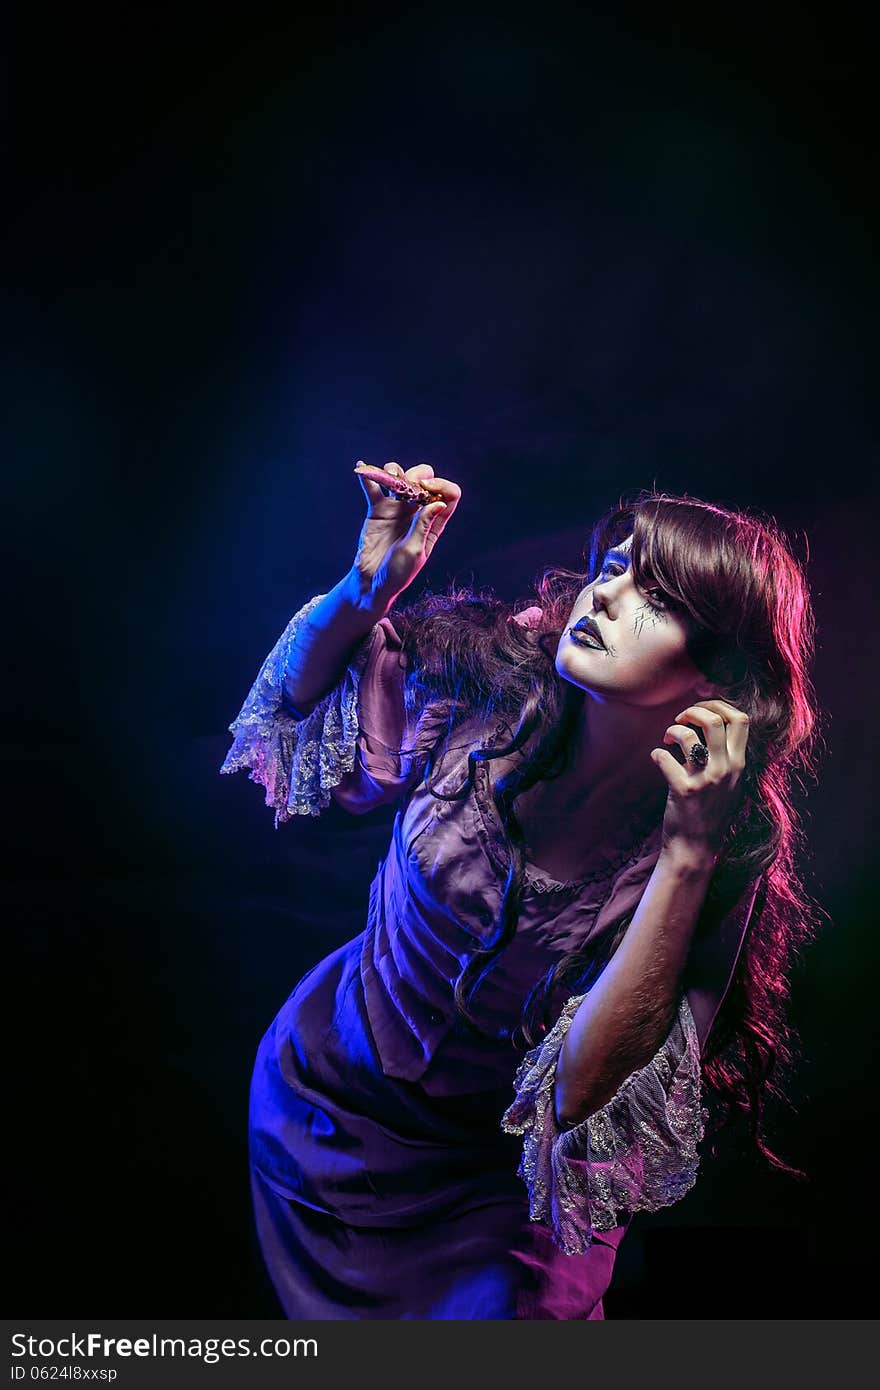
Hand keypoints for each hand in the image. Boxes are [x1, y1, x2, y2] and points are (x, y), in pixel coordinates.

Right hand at [352, 461, 460, 609]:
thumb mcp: (414, 552)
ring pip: (400, 477)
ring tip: (388, 479)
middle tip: (407, 485)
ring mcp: (397, 508)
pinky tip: (361, 467)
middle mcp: (418, 512)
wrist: (371, 583)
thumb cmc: (397, 573)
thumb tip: (438, 503)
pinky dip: (368, 476)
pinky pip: (374, 488)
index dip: (441, 486)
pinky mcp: (378, 510)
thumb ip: (423, 526)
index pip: (449, 495)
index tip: (425, 489)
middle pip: (425, 480)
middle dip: (418, 475)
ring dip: (395, 472)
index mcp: (434, 523)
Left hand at [650, 699, 749, 860]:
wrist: (696, 847)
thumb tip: (709, 721)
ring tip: (667, 740)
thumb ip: (724, 754)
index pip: (741, 719)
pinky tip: (657, 759)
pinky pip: (663, 759)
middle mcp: (726, 769)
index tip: (701, 710)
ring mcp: (706, 781)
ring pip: (688, 735)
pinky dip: (656, 754)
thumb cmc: (709, 810)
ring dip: (672, 730)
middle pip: (715, 720)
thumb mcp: (728, 781)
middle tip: (681, 720)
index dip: (718, 705)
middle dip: (693, 711)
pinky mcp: (684, 791)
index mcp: (738, 763)